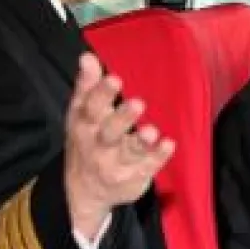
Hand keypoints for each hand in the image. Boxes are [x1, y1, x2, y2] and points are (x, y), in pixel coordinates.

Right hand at [64, 53, 174, 241]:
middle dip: (123, 118)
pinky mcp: (134, 177)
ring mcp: (117, 164)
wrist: (84, 191)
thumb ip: (87, 85)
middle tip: (138, 103)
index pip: (91, 108)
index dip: (102, 93)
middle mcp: (98, 146)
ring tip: (152, 131)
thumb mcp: (81, 114)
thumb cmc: (87, 140)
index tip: (115, 78)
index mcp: (85, 126)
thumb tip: (87, 57)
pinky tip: (168, 144)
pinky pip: (147, 168)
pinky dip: (158, 157)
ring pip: (129, 152)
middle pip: (109, 132)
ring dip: (141, 141)